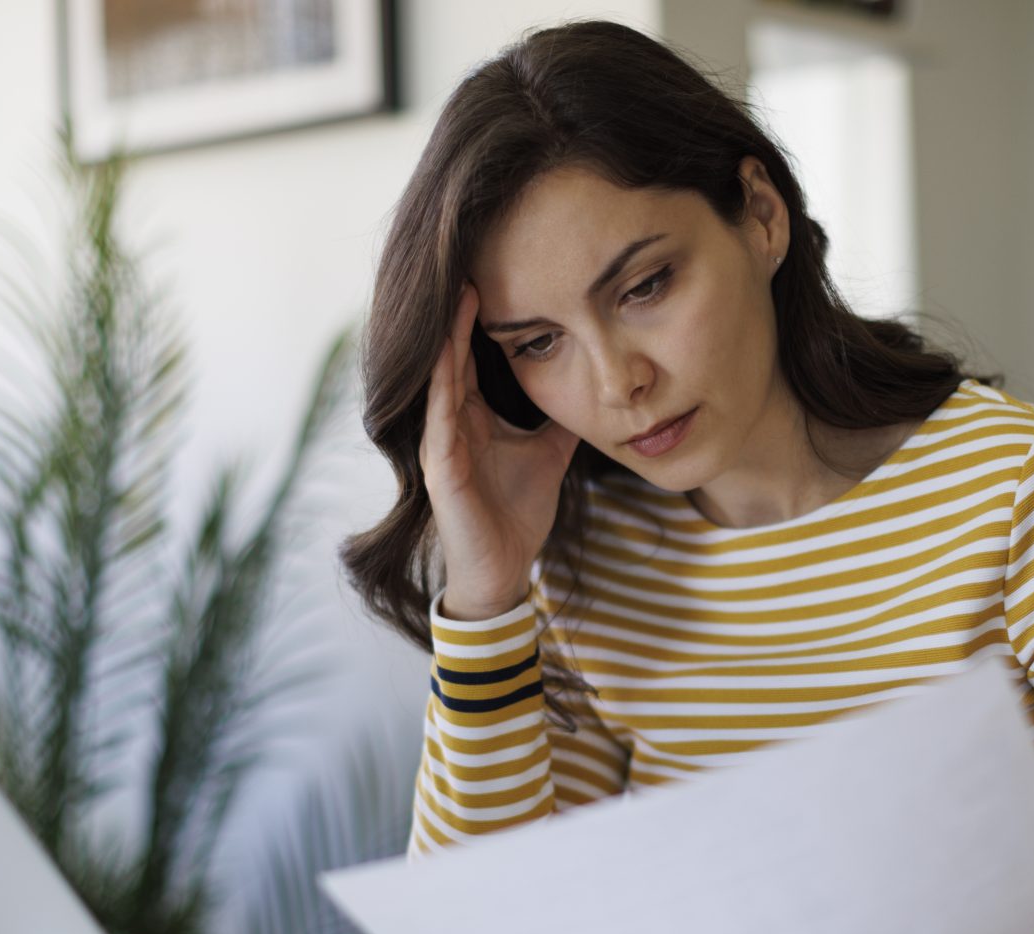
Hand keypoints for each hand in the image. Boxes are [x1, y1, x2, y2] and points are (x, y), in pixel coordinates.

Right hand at [422, 282, 580, 620]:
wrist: (505, 570)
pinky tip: (449, 355)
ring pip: (442, 379)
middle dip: (461, 314)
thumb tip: (593, 387)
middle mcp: (451, 424)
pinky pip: (441, 418)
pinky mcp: (442, 469)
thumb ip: (561, 419)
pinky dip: (443, 385)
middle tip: (470, 264)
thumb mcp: (549, 454)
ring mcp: (442, 445)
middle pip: (452, 357)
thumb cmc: (518, 514)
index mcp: (473, 417)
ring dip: (449, 338)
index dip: (478, 320)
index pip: (470, 357)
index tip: (493, 276)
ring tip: (462, 295)